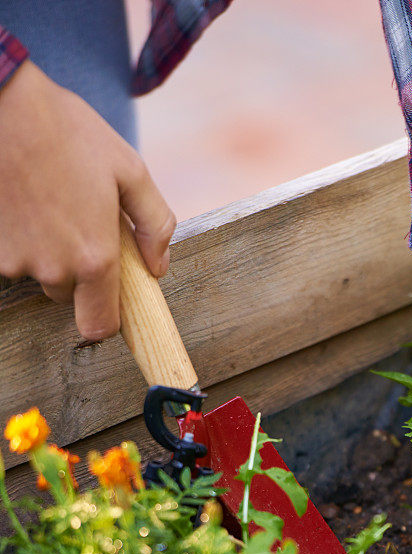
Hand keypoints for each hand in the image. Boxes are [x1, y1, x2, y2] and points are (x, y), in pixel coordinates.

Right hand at [0, 61, 174, 340]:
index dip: (107, 318)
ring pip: (37, 272)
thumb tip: (159, 266)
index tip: (109, 296)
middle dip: (78, 268)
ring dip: (45, 249)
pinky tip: (23, 199)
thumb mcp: (130, 171)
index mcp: (95, 258)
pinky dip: (17, 236)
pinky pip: (10, 254)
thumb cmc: (68, 132)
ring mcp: (13, 260)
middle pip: (70, 293)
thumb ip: (155, 226)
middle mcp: (53, 268)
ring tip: (49, 200)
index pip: (100, 326)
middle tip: (79, 220)